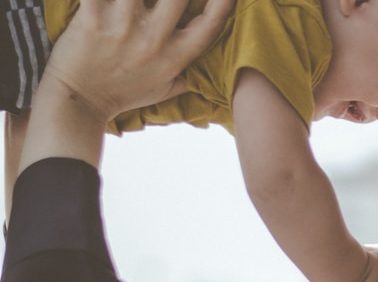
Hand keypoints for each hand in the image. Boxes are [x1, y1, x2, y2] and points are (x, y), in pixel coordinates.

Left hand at [43, 0, 232, 121]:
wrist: (80, 102)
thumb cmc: (123, 94)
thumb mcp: (164, 90)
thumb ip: (188, 75)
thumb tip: (211, 68)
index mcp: (174, 57)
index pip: (209, 25)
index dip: (222, 3)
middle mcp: (153, 41)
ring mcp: (123, 27)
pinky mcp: (92, 18)